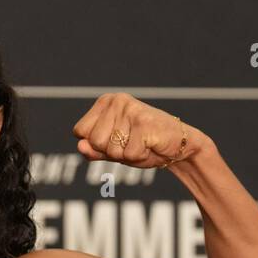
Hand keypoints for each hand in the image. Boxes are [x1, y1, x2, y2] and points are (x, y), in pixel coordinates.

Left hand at [72, 92, 203, 167]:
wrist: (178, 146)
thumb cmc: (144, 145)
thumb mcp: (113, 150)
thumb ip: (93, 150)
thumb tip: (80, 145)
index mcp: (105, 102)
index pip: (80, 132)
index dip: (97, 145)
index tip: (117, 140)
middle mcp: (116, 101)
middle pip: (95, 141)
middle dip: (113, 151)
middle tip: (132, 143)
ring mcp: (130, 110)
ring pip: (111, 150)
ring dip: (128, 155)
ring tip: (142, 144)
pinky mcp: (143, 122)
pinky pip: (129, 155)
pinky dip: (140, 157)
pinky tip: (150, 145)